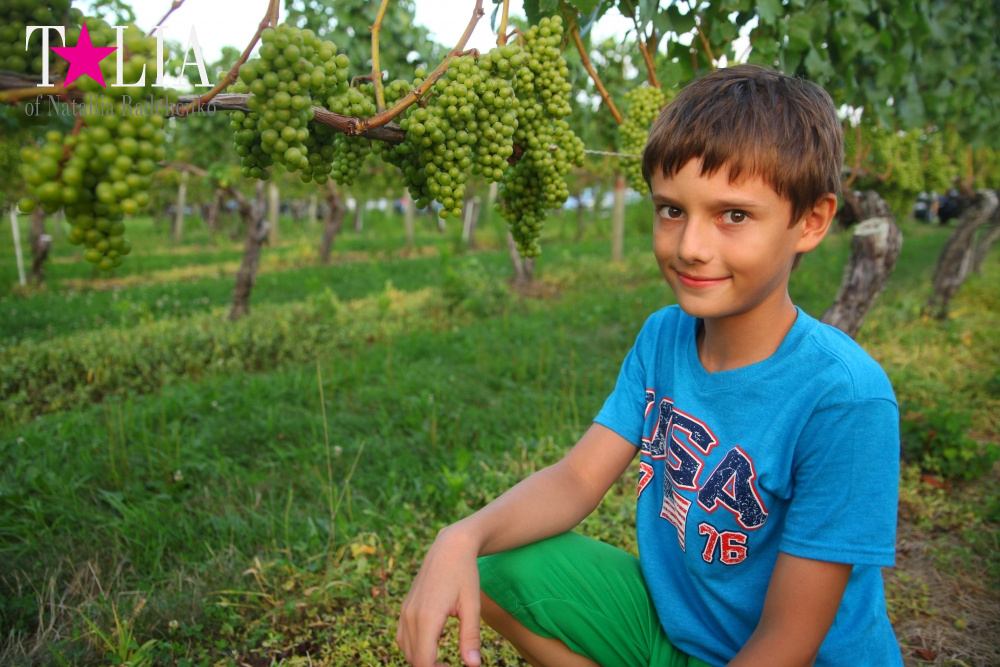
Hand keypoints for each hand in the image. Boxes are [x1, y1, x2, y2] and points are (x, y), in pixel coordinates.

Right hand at [396, 526, 482, 666]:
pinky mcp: (405, 607)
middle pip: (412, 658)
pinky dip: (413, 647)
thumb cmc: (464, 574)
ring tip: (442, 661)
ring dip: (420, 659)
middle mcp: (411, 615)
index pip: (423, 661)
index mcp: (427, 617)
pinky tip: (430, 646)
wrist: (450, 547)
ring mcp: (406, 610)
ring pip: (405, 649)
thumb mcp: (472, 606)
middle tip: (450, 666)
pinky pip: (402, 636)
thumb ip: (470, 637)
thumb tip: (473, 666)